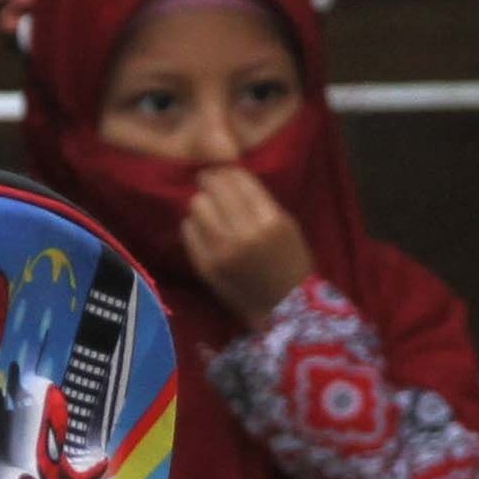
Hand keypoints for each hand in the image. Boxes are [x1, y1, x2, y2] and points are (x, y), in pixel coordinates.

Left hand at [175, 166, 315, 324]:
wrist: (285, 307)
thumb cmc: (290, 262)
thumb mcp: (286, 224)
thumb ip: (259, 200)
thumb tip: (227, 175)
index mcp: (270, 221)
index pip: (239, 180)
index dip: (227, 171)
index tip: (222, 172)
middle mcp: (244, 234)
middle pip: (213, 190)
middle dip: (211, 183)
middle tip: (210, 184)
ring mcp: (223, 251)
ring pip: (197, 206)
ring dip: (202, 203)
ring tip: (208, 209)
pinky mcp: (206, 266)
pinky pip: (188, 231)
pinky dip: (194, 225)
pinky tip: (203, 229)